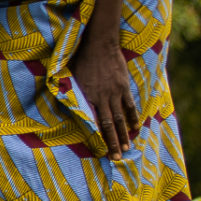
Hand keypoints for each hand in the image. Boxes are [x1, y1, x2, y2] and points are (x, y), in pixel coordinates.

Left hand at [70, 27, 139, 157]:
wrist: (99, 43)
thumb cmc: (81, 58)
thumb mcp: (70, 76)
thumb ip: (70, 92)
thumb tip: (64, 104)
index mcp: (87, 97)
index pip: (93, 122)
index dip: (97, 138)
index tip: (100, 151)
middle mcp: (102, 98)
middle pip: (109, 125)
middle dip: (113, 143)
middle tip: (116, 158)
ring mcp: (115, 93)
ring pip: (120, 118)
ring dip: (124, 135)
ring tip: (127, 149)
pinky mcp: (124, 86)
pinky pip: (130, 105)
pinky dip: (133, 118)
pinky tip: (135, 128)